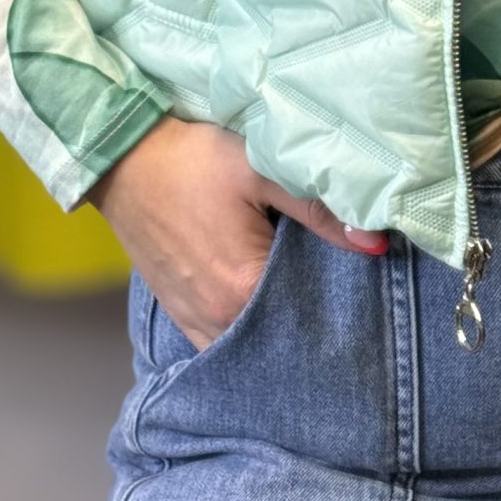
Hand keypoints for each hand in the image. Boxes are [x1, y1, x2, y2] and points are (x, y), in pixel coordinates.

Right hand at [85, 114, 387, 350]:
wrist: (122, 156)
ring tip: (304, 297)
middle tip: (339, 291)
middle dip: (311, 317)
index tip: (362, 289)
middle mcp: (217, 319)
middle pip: (281, 335)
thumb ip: (320, 211)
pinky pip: (220, 341)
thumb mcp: (261, 172)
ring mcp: (193, 320)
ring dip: (277, 325)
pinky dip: (246, 329)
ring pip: (250, 343)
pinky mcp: (178, 312)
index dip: (340, 302)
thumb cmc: (192, 160)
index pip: (311, 317)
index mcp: (242, 289)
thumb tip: (378, 243)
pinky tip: (266, 306)